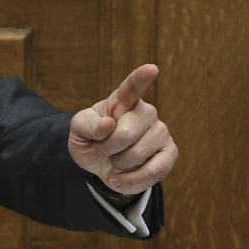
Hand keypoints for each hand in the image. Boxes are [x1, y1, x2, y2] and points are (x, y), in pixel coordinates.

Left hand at [68, 64, 177, 194]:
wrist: (102, 165)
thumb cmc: (91, 141)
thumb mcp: (78, 131)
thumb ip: (87, 124)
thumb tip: (107, 125)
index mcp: (122, 100)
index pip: (132, 86)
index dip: (141, 78)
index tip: (151, 68)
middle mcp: (146, 112)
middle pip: (126, 133)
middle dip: (107, 148)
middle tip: (103, 148)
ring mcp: (161, 131)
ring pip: (138, 154)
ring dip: (118, 164)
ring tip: (115, 159)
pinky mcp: (170, 153)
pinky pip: (153, 171)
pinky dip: (131, 180)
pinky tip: (120, 177)